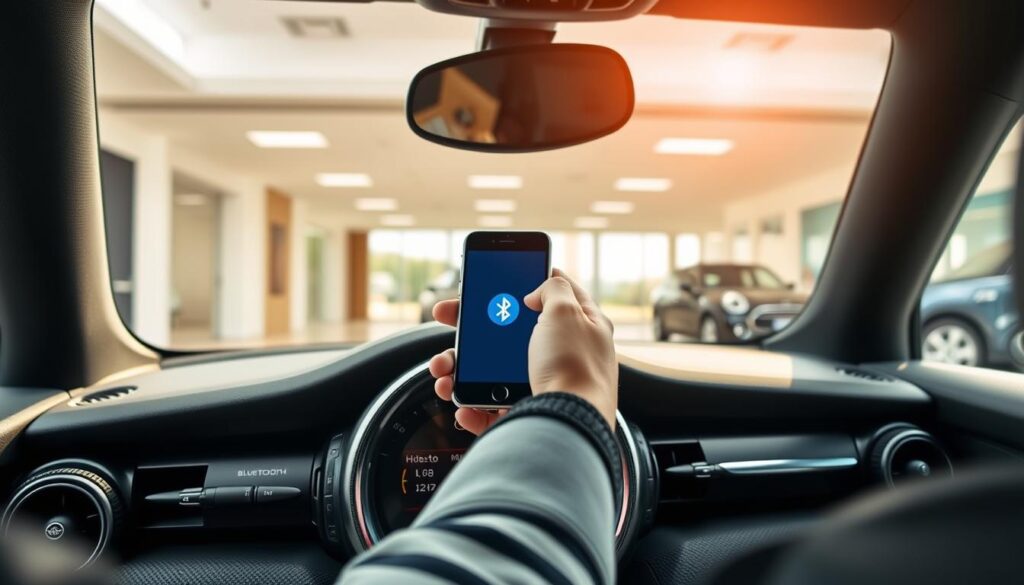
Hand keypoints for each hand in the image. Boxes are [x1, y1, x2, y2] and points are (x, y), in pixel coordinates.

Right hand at [428, 269, 617, 434]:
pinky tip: (463, 403)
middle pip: (510, 333)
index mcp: (581, 325)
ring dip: (460, 369)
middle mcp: (565, 354)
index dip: (525, 281)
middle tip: (448, 317)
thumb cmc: (574, 366)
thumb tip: (535, 294)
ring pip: (493, 372)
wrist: (572, 423)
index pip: (554, 293)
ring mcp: (545, 385)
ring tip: (443, 372)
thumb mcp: (566, 309)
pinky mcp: (529, 413)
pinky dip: (472, 406)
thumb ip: (552, 288)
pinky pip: (491, 409)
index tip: (497, 278)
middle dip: (472, 329)